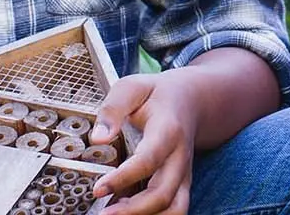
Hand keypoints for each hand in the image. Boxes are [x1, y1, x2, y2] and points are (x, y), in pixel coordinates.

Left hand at [90, 71, 197, 214]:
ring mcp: (183, 174)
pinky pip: (175, 209)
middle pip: (164, 194)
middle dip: (134, 210)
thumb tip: (98, 138)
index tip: (98, 189)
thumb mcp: (132, 88)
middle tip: (103, 214)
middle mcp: (180, 158)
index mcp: (168, 131)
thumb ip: (113, 110)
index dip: (123, 178)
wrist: (191, 100)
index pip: (148, 160)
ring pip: (175, 208)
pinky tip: (127, 212)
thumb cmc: (156, 95)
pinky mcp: (181, 185)